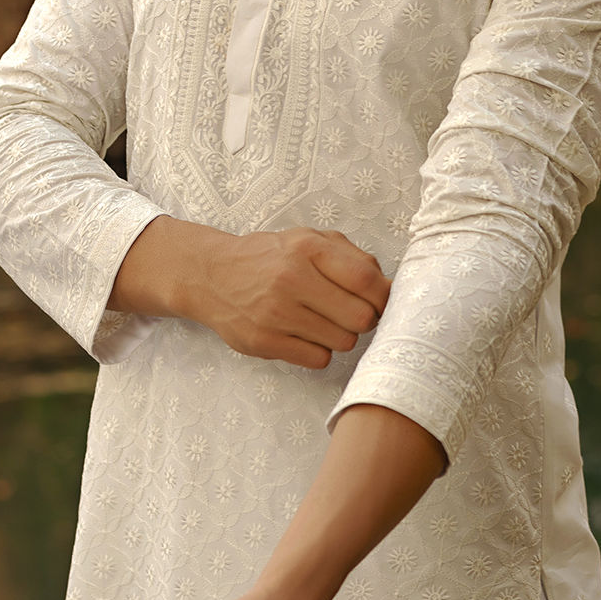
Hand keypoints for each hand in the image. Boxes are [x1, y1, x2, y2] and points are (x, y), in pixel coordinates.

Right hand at [189, 226, 389, 369]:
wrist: (212, 275)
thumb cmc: (269, 258)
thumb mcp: (309, 240)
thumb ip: (352, 257)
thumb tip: (388, 287)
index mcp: (307, 249)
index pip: (367, 280)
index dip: (383, 296)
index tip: (379, 301)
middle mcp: (291, 279)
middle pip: (361, 318)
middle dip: (364, 319)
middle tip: (351, 314)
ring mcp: (275, 313)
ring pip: (342, 342)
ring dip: (341, 335)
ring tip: (323, 321)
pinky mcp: (263, 341)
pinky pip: (318, 359)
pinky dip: (319, 351)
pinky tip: (305, 335)